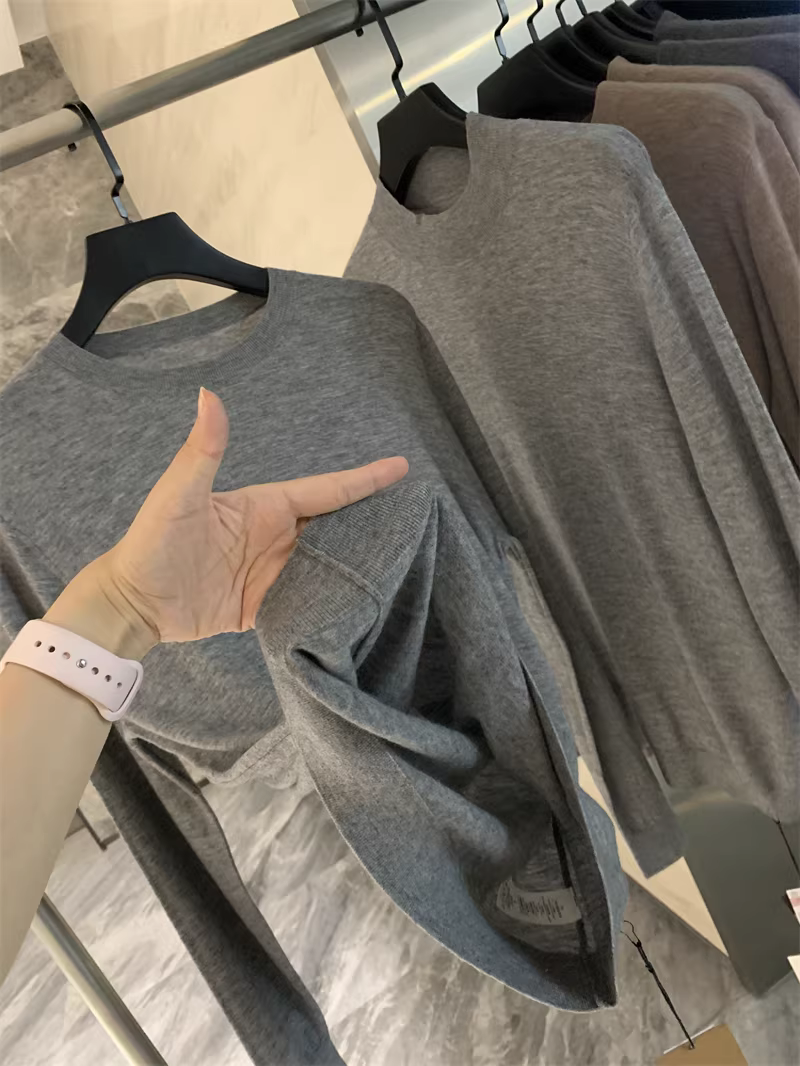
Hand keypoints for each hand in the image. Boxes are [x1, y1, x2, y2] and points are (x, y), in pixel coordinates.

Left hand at [70, 389, 407, 649]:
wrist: (133, 603)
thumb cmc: (152, 542)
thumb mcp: (178, 494)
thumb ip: (202, 450)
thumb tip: (208, 395)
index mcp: (265, 507)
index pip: (324, 490)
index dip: (362, 480)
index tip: (401, 467)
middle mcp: (276, 537)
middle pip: (335, 528)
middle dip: (373, 521)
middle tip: (416, 519)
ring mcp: (273, 573)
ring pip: (327, 567)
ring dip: (357, 566)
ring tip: (403, 564)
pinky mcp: (266, 608)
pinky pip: (308, 604)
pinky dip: (332, 604)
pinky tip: (360, 605)